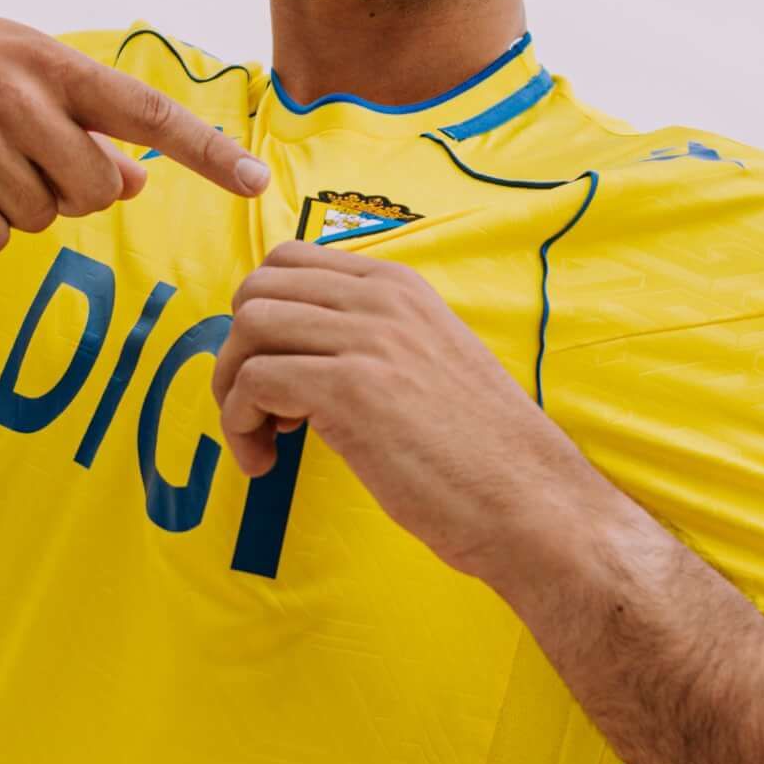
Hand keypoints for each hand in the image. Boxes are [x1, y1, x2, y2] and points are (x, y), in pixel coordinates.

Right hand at [0, 0, 267, 254]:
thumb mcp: (8, 62)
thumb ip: (75, 114)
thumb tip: (136, 181)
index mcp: (48, 62)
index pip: (147, 113)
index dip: (207, 152)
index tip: (255, 182)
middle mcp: (20, 100)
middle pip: (97, 189)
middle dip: (74, 191)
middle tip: (21, 158)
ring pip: (43, 218)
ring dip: (16, 205)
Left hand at [212, 242, 606, 579]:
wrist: (530, 500)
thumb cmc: (481, 453)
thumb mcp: (430, 364)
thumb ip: (375, 343)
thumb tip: (300, 356)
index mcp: (400, 287)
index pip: (289, 263)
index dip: (264, 320)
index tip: (280, 375)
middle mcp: (381, 298)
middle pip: (258, 290)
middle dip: (237, 351)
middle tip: (260, 411)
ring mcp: (366, 338)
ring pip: (247, 329)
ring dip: (233, 391)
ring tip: (263, 441)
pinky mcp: (348, 388)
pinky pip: (253, 383)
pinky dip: (241, 426)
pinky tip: (268, 463)